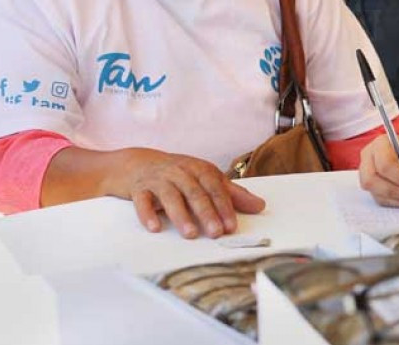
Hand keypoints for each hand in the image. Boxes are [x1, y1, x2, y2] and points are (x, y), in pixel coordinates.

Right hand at [111, 149, 265, 238]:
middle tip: (216, 233)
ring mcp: (159, 180)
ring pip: (171, 197)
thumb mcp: (207, 179)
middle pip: (195, 193)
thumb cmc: (180, 174)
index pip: (215, 188)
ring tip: (190, 234)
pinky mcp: (139, 189)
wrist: (138, 164)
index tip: (232, 226)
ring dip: (181, 216)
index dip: (224, 207)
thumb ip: (233, 194)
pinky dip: (148, 214)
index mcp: (200, 170)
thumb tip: (260, 206)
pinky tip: (155, 228)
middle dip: (207, 213)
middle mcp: (180, 173)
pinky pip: (143, 201)